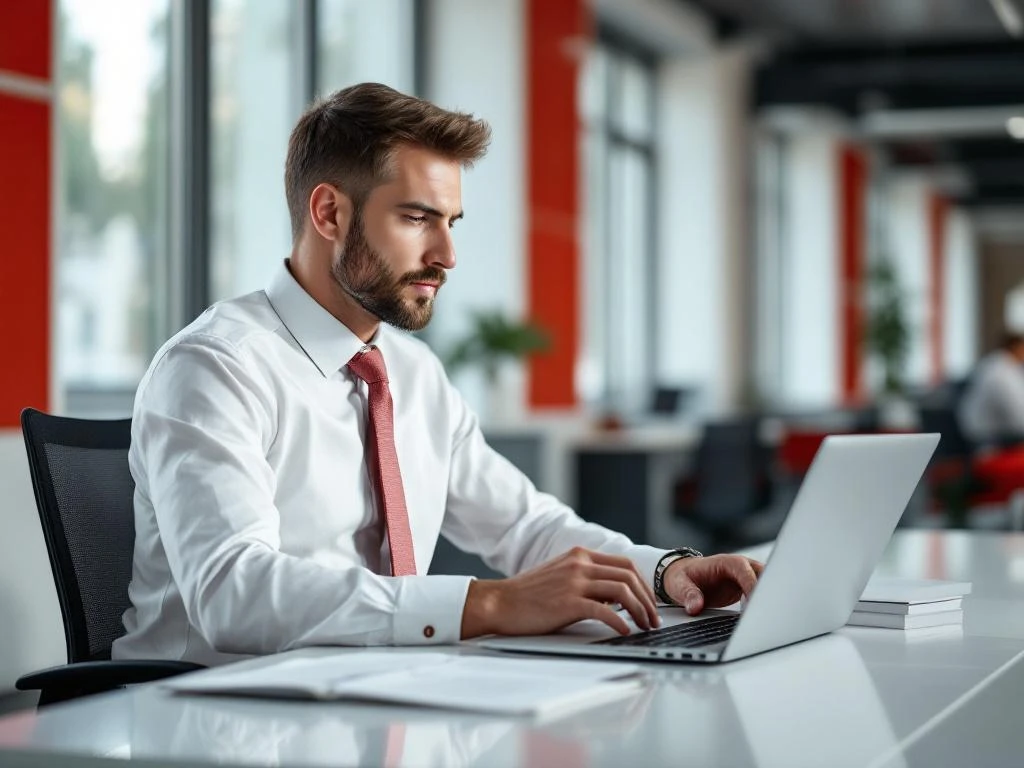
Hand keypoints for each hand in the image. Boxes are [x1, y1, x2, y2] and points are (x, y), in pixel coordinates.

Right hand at [460, 547, 659, 638]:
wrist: (499, 602)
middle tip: (653, 618)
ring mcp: (574, 581)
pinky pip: (605, 611)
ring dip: (640, 611)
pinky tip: (625, 631)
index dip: (643, 583)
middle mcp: (579, 564)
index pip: (625, 563)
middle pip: (629, 576)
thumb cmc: (527, 595)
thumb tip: (615, 597)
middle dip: (648, 599)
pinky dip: (620, 622)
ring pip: (623, 591)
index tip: (649, 601)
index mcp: (579, 555)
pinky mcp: (568, 602)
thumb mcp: (560, 576)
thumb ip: (586, 579)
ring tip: (644, 626)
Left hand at [662, 554, 763, 614]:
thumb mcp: (680, 585)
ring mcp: (748, 577)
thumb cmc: (683, 577)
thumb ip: (688, 595)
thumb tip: (695, 607)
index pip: (746, 571)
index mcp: (727, 562)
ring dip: (768, 600)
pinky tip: (760, 619)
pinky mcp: (749, 588)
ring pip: (767, 585)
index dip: (752, 586)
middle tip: (765, 615)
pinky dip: (764, 605)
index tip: (755, 604)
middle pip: (764, 576)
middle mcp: (742, 567)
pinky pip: (763, 594)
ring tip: (764, 620)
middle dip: (768, 593)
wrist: (685, 576)